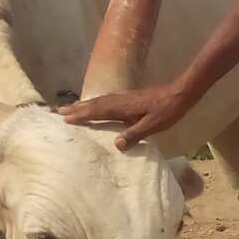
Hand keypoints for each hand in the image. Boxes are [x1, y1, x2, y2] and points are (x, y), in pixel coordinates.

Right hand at [60, 80, 190, 148]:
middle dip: (76, 108)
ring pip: (99, 100)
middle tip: (58, 111)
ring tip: (70, 108)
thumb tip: (116, 144)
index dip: (81, 115)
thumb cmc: (167, 111)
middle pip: (93, 104)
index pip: (97, 111)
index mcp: (122, 107)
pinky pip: (106, 100)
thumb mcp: (153, 126)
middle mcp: (119, 100)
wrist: (179, 94)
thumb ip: (135, 134)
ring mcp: (124, 97)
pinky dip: (95, 103)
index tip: (65, 118)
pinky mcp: (129, 97)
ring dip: (84, 104)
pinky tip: (95, 106)